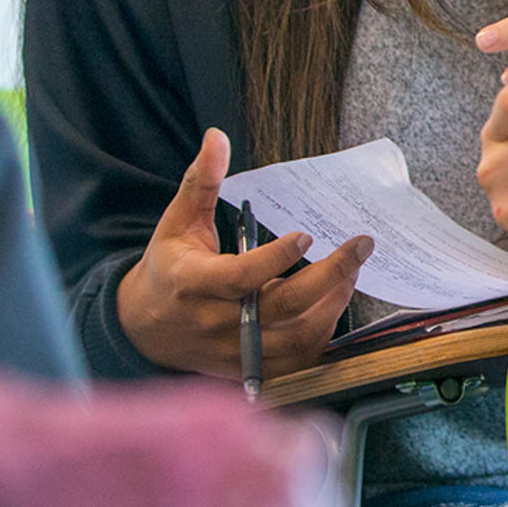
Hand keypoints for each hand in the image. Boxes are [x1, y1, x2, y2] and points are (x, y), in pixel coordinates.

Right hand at [115, 129, 373, 378]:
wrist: (145, 329)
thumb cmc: (169, 268)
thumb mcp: (177, 223)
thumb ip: (200, 182)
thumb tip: (217, 137)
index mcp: (193, 284)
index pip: (240, 278)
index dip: (275, 259)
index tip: (307, 234)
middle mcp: (216, 323)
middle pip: (282, 308)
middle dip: (330, 276)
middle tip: (362, 245)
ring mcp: (234, 351)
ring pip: (296, 338)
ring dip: (333, 304)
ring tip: (351, 271)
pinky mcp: (249, 369)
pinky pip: (297, 360)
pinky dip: (323, 333)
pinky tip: (334, 302)